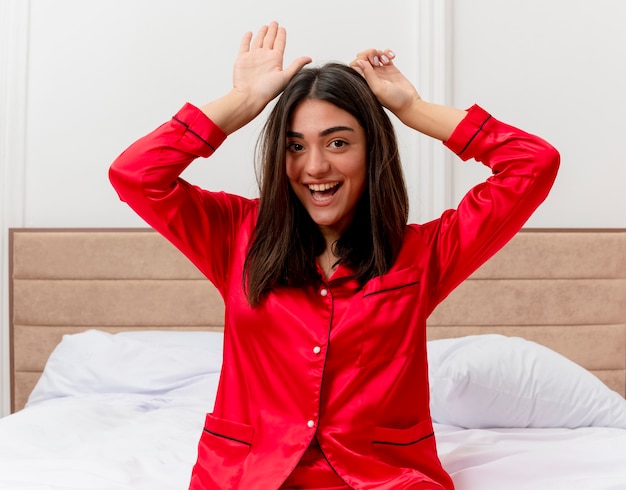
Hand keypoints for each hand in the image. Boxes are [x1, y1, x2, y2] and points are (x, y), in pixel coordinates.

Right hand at [232, 21, 311, 113]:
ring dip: (262, 33)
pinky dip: (247, 38)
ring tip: (266, 26)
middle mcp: (265, 58)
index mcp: (275, 61)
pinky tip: (250, 33)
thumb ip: (296, 65)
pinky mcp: (242, 59)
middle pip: (270, 40)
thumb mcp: (286, 76)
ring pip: (258, 41)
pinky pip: (244, 45)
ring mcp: (253, 58)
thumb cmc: (267, 91)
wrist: (249, 97)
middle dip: (272, 31)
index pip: (279, 44)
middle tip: (275, 23)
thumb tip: (310, 58)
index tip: (282, 28)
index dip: (281, 35)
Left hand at [351, 49, 465, 139]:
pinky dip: (387, 53)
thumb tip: (360, 62)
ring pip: (374, 55)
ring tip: (386, 60)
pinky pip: (385, 56)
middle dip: (370, 54)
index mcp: (365, 82)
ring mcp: (380, 72)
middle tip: (377, 60)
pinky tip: (392, 57)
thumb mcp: (378, 88)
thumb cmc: (394, 101)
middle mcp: (371, 76)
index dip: (360, 59)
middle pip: (363, 58)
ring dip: (379, 53)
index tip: (370, 63)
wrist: (409, 104)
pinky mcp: (390, 69)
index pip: (355, 66)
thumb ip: (368, 75)